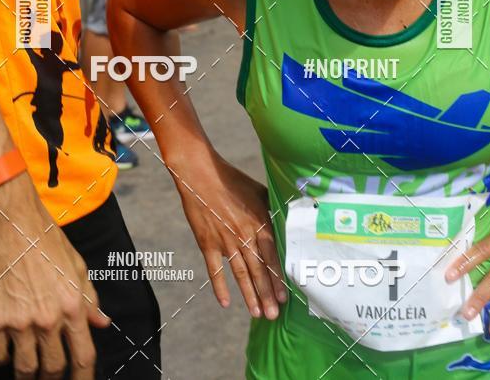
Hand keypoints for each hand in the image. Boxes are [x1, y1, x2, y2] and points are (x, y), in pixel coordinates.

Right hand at [0, 175, 108, 377]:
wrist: (10, 221)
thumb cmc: (45, 238)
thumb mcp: (76, 265)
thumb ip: (89, 297)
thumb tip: (103, 322)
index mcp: (73, 304)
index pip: (83, 356)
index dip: (84, 378)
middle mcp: (48, 318)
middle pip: (54, 369)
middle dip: (53, 378)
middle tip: (49, 376)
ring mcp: (20, 321)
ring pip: (25, 368)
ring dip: (27, 371)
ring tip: (27, 365)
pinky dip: (1, 356)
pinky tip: (6, 346)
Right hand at [171, 151, 286, 319]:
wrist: (201, 175)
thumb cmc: (232, 180)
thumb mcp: (259, 190)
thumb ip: (272, 207)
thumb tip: (288, 214)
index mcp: (259, 222)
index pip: (272, 257)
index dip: (278, 278)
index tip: (285, 298)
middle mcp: (245, 235)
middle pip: (258, 270)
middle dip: (267, 295)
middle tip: (273, 316)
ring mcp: (225, 241)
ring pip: (240, 274)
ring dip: (249, 295)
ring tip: (256, 313)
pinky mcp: (207, 243)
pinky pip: (215, 270)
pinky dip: (219, 287)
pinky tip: (225, 303)